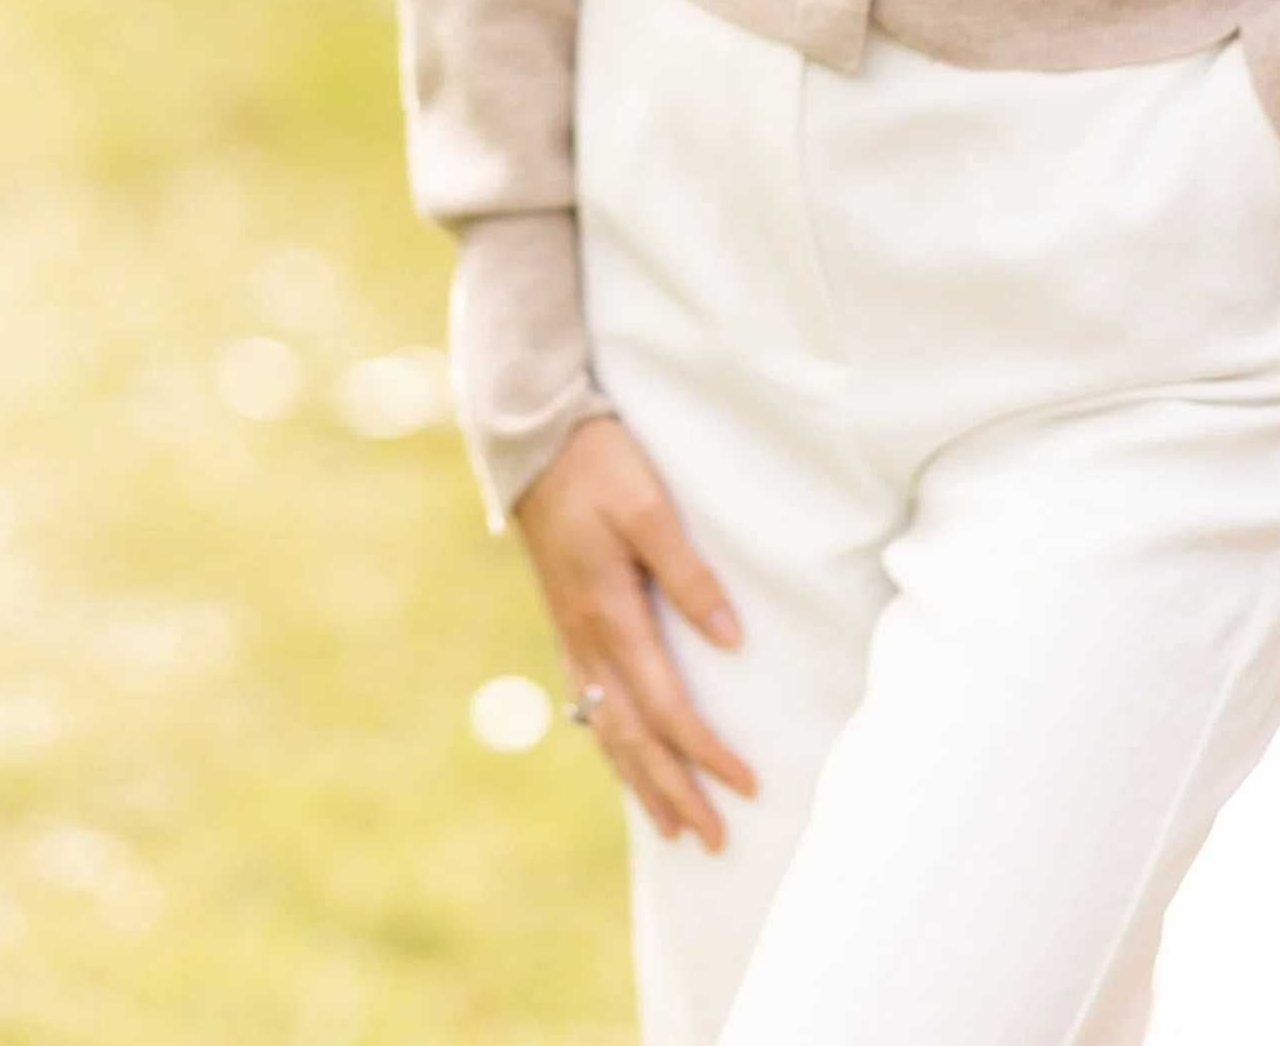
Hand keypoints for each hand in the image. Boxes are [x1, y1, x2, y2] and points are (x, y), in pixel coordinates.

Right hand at [512, 414, 756, 848]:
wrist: (534, 441)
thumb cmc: (599, 466)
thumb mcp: (650, 508)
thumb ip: (688, 575)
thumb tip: (730, 640)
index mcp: (610, 616)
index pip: (666, 706)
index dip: (706, 751)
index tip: (746, 783)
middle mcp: (586, 639)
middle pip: (634, 736)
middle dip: (674, 790)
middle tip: (714, 838)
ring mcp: (570, 634)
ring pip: (606, 726)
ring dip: (640, 779)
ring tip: (670, 824)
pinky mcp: (565, 622)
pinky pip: (588, 701)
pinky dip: (610, 742)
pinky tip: (621, 756)